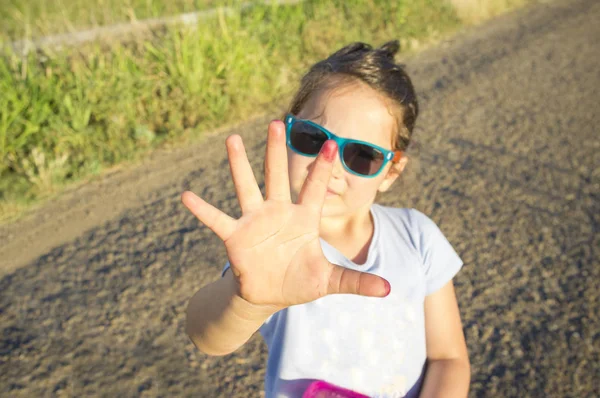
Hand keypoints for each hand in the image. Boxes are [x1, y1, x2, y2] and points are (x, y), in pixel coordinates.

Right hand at [182, 120, 389, 309]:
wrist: (270, 294)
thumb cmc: (300, 281)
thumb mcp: (329, 282)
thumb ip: (356, 282)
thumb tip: (389, 290)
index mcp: (304, 220)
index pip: (315, 190)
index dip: (323, 169)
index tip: (332, 143)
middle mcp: (279, 213)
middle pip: (278, 177)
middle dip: (278, 152)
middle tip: (278, 122)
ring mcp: (255, 222)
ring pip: (247, 187)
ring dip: (239, 165)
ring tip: (233, 139)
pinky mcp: (236, 237)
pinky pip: (217, 220)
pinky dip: (202, 210)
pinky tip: (186, 195)